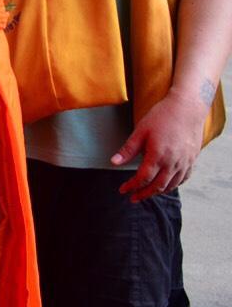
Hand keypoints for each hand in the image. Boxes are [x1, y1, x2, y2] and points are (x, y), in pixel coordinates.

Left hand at [112, 87, 210, 201]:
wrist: (187, 108)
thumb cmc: (162, 116)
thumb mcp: (140, 131)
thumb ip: (128, 149)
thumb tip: (114, 162)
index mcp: (158, 155)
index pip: (143, 178)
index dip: (132, 186)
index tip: (123, 190)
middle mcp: (173, 162)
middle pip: (158, 186)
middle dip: (144, 194)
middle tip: (133, 198)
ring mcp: (185, 162)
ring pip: (171, 185)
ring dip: (158, 192)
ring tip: (147, 193)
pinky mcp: (192, 159)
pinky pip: (183, 178)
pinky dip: (173, 185)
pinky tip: (166, 185)